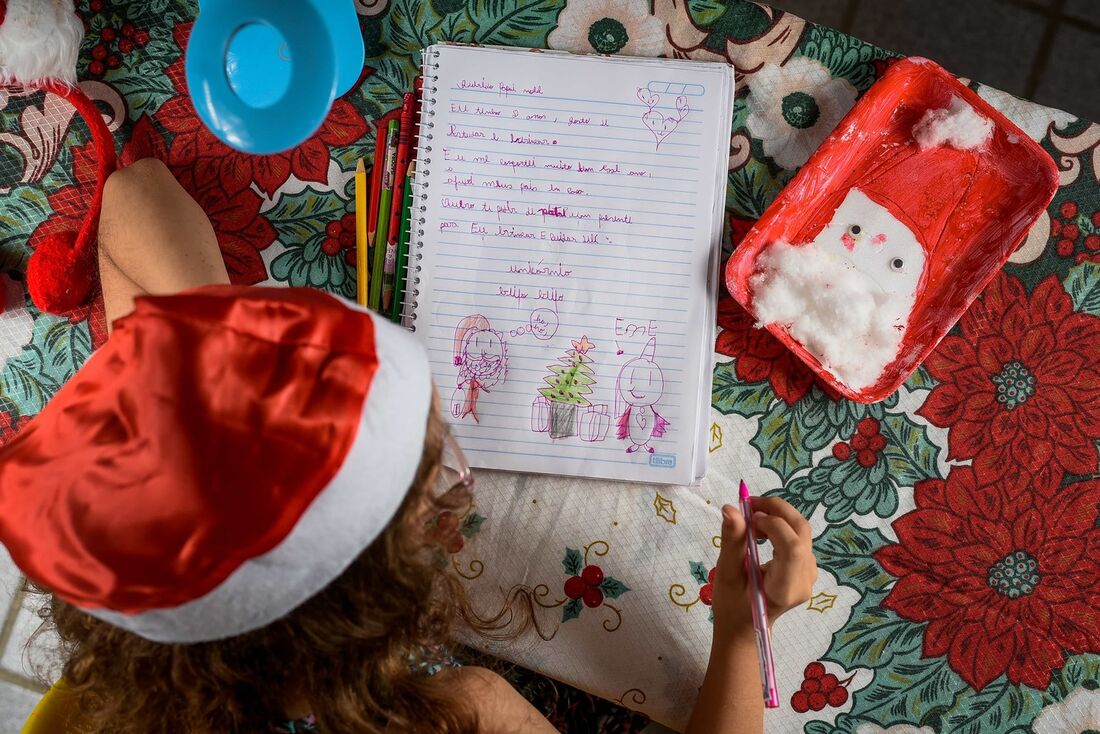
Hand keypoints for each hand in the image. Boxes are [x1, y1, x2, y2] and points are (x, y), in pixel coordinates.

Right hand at [711, 497, 816, 640]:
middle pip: (801, 532)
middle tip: (748, 505)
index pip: (792, 548)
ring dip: (777, 516)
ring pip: (801, 531)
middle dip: (777, 510)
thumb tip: (731, 509)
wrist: (746, 626)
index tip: (747, 516)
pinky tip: (760, 531)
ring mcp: (809, 574)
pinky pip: (798, 537)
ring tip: (750, 521)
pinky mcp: (806, 568)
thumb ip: (732, 541)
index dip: (773, 524)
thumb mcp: (727, 575)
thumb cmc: (733, 606)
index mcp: (785, 588)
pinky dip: (780, 525)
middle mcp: (804, 580)